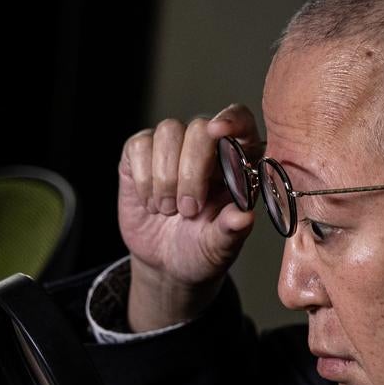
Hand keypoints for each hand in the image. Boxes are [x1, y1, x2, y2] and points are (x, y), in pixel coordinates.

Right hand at [117, 105, 260, 330]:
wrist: (165, 264)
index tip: (219, 131)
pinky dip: (143, 178)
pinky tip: (150, 202)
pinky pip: (139, 146)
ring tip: (167, 210)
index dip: (231, 120)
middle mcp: (207, 146)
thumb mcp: (219, 247)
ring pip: (168, 132)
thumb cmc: (202, 249)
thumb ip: (231, 230)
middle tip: (188, 211)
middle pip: (199, 128)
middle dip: (191, 171)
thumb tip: (245, 217)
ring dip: (165, 177)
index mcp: (239, 162)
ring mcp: (173, 147)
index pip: (241, 121)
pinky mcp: (141, 154)